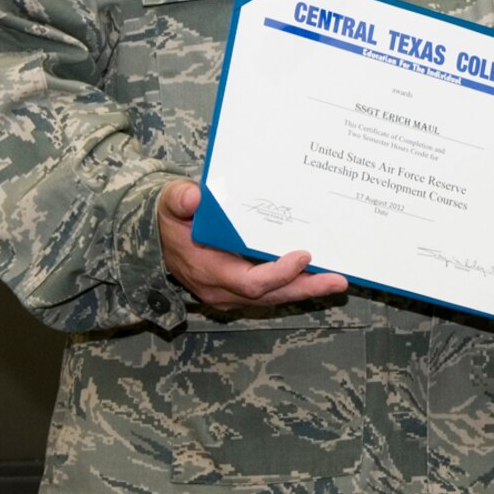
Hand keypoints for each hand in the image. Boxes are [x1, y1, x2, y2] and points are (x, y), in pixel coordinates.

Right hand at [157, 179, 347, 309]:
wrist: (156, 238)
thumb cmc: (170, 219)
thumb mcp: (169, 204)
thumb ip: (179, 200)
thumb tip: (193, 197)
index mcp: (208, 269)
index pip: (249, 282)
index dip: (279, 273)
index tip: (304, 255)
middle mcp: (222, 288)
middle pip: (270, 295)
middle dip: (305, 288)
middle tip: (338, 280)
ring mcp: (231, 292)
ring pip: (274, 296)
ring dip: (306, 288)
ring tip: (337, 280)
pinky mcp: (239, 288)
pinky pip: (271, 291)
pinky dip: (295, 284)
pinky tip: (319, 274)